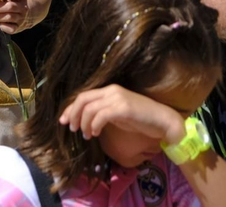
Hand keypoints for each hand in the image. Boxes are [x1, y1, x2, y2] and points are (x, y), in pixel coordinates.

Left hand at [59, 84, 184, 147]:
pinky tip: (96, 133)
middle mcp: (111, 91)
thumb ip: (103, 113)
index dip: (71, 108)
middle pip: (83, 99)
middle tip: (71, 128)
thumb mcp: (117, 114)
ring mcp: (117, 98)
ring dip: (84, 123)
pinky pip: (101, 116)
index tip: (63, 121)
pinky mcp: (123, 108)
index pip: (84, 95)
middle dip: (72, 114)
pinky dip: (95, 125)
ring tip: (87, 135)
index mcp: (109, 90)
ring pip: (90, 108)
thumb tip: (85, 120)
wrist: (162, 120)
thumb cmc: (140, 119)